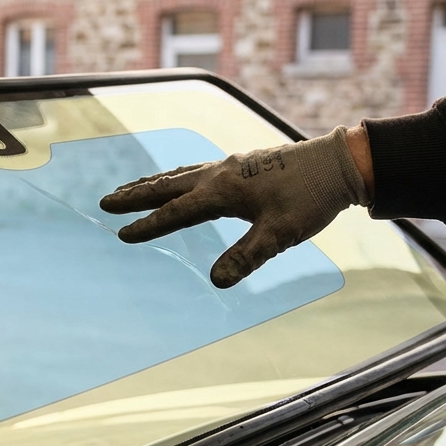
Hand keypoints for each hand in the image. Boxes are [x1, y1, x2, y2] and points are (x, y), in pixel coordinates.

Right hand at [99, 126, 370, 287]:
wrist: (339, 164)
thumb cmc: (311, 198)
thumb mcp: (281, 233)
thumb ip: (247, 256)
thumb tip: (216, 281)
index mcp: (224, 191)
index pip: (177, 212)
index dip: (149, 225)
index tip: (122, 233)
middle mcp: (221, 174)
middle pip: (168, 186)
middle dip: (136, 195)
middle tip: (106, 201)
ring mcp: (230, 166)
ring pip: (181, 175)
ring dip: (153, 183)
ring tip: (129, 189)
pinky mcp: (242, 165)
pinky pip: (197, 171)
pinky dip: (177, 177)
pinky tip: (178, 180)